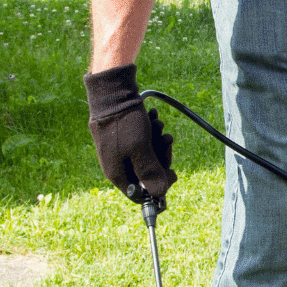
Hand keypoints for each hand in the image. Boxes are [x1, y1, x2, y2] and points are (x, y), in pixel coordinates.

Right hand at [84, 63, 176, 199]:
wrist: (112, 92)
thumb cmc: (124, 122)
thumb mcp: (140, 148)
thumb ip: (149, 171)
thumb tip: (160, 193)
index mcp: (118, 174)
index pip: (140, 194)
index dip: (158, 188)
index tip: (174, 174)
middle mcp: (118, 165)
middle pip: (147, 174)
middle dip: (161, 157)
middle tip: (166, 140)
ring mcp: (121, 151)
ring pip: (149, 155)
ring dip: (159, 140)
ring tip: (158, 124)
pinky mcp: (126, 138)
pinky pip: (145, 142)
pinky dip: (153, 131)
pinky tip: (154, 117)